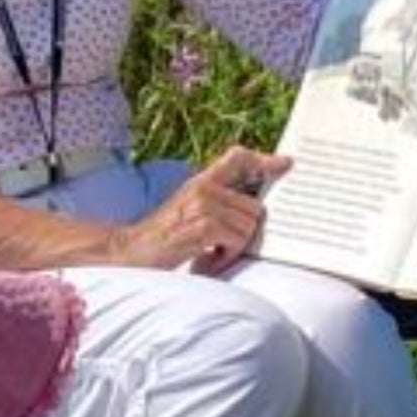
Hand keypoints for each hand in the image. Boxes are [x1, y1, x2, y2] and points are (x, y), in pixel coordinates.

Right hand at [110, 146, 290, 271]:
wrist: (131, 252)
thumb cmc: (163, 238)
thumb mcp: (189, 210)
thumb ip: (217, 204)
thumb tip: (254, 210)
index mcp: (201, 181)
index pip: (237, 157)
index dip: (264, 159)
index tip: (286, 163)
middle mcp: (204, 187)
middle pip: (255, 207)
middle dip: (245, 232)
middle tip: (221, 245)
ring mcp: (204, 204)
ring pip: (249, 226)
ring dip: (235, 247)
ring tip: (211, 252)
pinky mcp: (203, 225)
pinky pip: (237, 240)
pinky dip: (226, 255)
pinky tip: (207, 259)